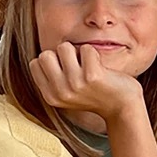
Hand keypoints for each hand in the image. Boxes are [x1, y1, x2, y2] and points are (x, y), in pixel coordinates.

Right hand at [29, 41, 143, 121]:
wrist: (122, 108)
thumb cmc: (95, 96)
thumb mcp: (67, 95)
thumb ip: (52, 80)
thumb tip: (41, 57)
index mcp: (50, 97)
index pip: (35, 64)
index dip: (51, 61)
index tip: (65, 69)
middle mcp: (60, 92)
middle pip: (45, 54)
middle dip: (60, 55)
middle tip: (76, 65)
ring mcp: (75, 84)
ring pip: (64, 47)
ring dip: (77, 51)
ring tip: (87, 64)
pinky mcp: (92, 76)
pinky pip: (86, 48)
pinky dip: (93, 52)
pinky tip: (99, 66)